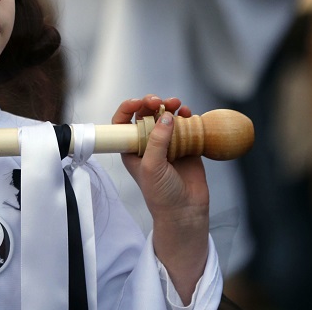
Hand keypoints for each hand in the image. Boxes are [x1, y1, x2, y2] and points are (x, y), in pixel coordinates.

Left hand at [112, 95, 207, 303]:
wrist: (185, 211)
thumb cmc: (161, 194)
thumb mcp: (152, 167)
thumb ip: (157, 141)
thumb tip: (166, 116)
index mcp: (131, 148)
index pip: (123, 122)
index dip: (128, 108)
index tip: (138, 102)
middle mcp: (147, 143)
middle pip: (146, 114)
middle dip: (151, 103)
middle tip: (160, 101)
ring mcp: (167, 143)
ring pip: (166, 116)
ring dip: (170, 107)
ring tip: (177, 105)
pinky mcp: (185, 145)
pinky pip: (184, 125)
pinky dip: (186, 116)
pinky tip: (188, 114)